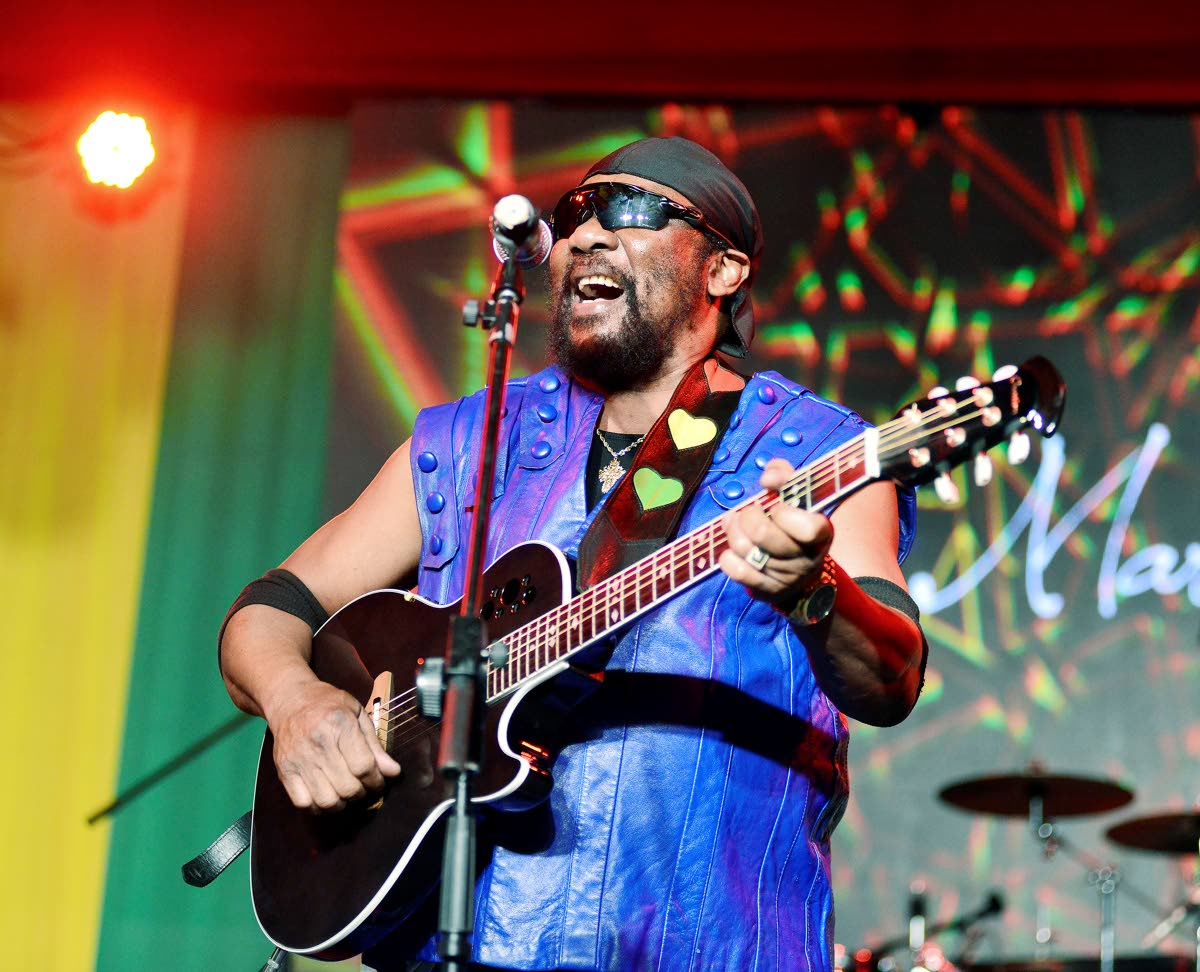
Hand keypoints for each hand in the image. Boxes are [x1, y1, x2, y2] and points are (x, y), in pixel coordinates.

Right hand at [267, 680, 401, 811]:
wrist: (290, 700)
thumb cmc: (329, 705)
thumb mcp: (358, 714)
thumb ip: (375, 745)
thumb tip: (393, 772)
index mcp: (340, 725)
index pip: (363, 766)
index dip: (376, 780)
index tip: (378, 781)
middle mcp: (318, 743)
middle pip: (347, 787)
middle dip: (362, 793)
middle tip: (364, 788)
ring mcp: (299, 759)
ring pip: (327, 801)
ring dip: (343, 804)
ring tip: (347, 794)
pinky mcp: (284, 771)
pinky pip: (304, 804)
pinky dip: (318, 808)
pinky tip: (327, 796)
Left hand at [718, 459, 833, 611]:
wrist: (799, 569)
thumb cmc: (793, 522)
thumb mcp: (796, 495)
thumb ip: (784, 475)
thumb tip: (767, 479)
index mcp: (821, 533)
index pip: (807, 527)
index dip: (784, 513)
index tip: (777, 507)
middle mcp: (807, 558)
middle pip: (763, 535)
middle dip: (747, 516)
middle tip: (747, 512)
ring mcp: (787, 578)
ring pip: (746, 551)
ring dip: (733, 532)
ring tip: (733, 523)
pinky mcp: (768, 591)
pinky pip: (738, 572)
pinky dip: (728, 557)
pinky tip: (731, 549)